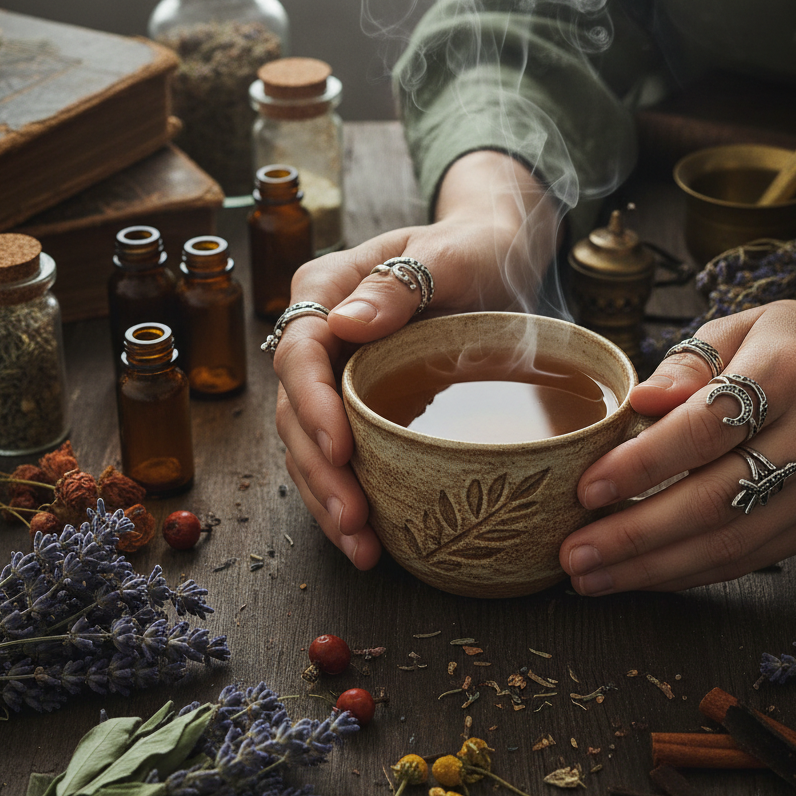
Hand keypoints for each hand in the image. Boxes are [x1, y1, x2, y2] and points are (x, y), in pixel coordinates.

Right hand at [275, 151, 561, 566]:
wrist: (498, 257)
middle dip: (320, 470)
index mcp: (326, 290)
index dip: (313, 406)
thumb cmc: (474, 248)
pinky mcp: (360, 404)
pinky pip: (342, 455)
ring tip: (361, 548)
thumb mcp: (449, 253)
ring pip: (311, 444)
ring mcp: (337, 374)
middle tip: (354, 520)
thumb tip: (345, 323)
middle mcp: (321, 336)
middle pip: (297, 410)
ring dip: (329, 498)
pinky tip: (371, 539)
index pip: (300, 352)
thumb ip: (400, 282)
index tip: (340, 448)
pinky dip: (350, 496)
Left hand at [560, 263, 795, 593]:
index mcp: (789, 374)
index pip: (706, 428)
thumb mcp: (741, 326)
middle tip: (573, 554)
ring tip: (591, 577)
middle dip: (635, 535)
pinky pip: (749, 559)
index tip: (587, 488)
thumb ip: (687, 363)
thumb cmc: (795, 344)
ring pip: (731, 543)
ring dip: (653, 569)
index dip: (643, 464)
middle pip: (716, 500)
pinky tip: (641, 576)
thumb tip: (639, 401)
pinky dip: (689, 573)